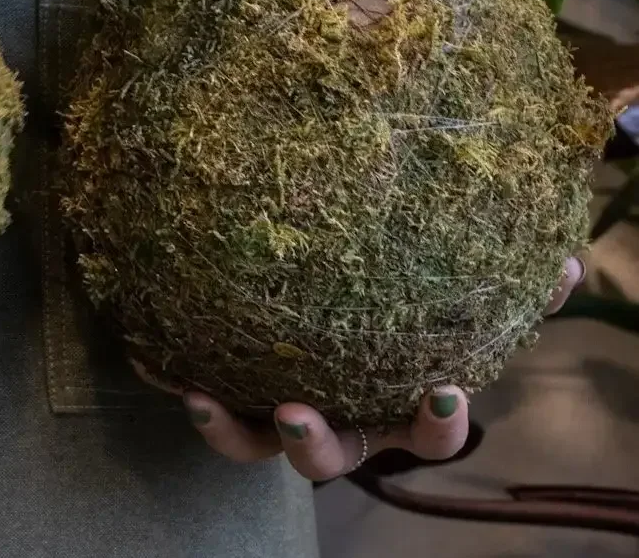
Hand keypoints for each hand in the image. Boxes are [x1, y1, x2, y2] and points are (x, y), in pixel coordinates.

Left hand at [177, 254, 585, 480]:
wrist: (319, 302)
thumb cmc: (400, 311)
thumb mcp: (449, 299)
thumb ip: (508, 289)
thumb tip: (565, 262)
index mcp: (393, 402)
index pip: (427, 431)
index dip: (437, 421)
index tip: (440, 390)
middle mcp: (338, 417)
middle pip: (330, 456)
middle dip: (313, 443)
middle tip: (293, 413)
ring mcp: (282, 410)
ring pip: (254, 443)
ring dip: (229, 429)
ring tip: (200, 400)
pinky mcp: (233, 391)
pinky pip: (205, 397)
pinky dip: (181, 383)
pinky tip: (152, 360)